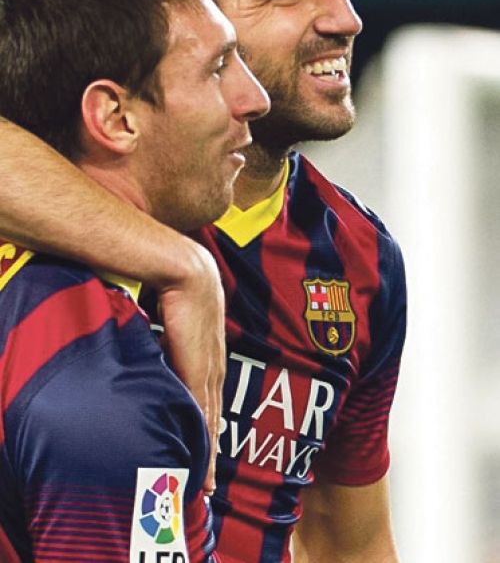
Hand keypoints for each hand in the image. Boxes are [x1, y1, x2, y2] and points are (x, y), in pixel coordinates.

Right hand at [157, 243, 225, 494]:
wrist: (184, 266)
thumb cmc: (172, 282)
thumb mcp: (168, 314)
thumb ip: (162, 333)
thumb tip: (148, 341)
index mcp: (208, 348)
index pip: (209, 394)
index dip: (207, 423)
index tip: (205, 447)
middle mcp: (214, 361)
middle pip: (213, 413)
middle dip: (209, 447)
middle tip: (206, 481)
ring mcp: (209, 365)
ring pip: (210, 417)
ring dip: (206, 450)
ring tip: (203, 480)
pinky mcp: (198, 366)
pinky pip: (200, 408)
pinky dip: (201, 435)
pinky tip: (200, 457)